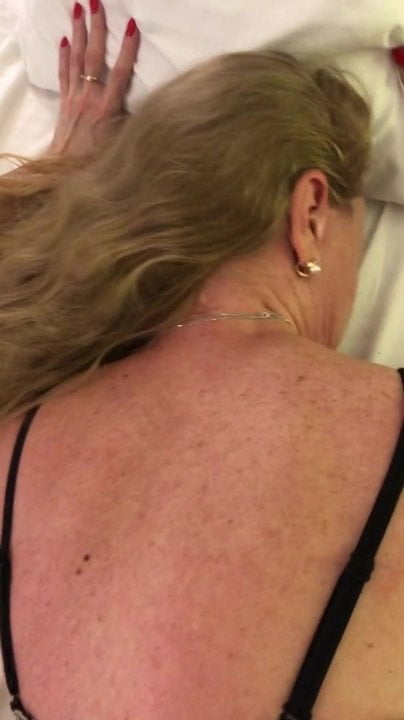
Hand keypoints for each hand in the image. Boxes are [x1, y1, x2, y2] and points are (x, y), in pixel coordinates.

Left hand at [49, 1, 139, 157]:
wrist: (65, 171)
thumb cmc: (97, 162)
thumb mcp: (122, 145)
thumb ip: (134, 124)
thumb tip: (152, 110)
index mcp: (107, 109)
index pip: (120, 73)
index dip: (127, 50)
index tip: (132, 27)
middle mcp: (89, 98)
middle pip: (93, 56)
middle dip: (96, 27)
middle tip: (95, 2)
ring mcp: (75, 97)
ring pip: (76, 58)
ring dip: (78, 31)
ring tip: (78, 8)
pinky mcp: (65, 102)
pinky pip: (64, 72)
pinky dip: (64, 54)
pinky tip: (65, 39)